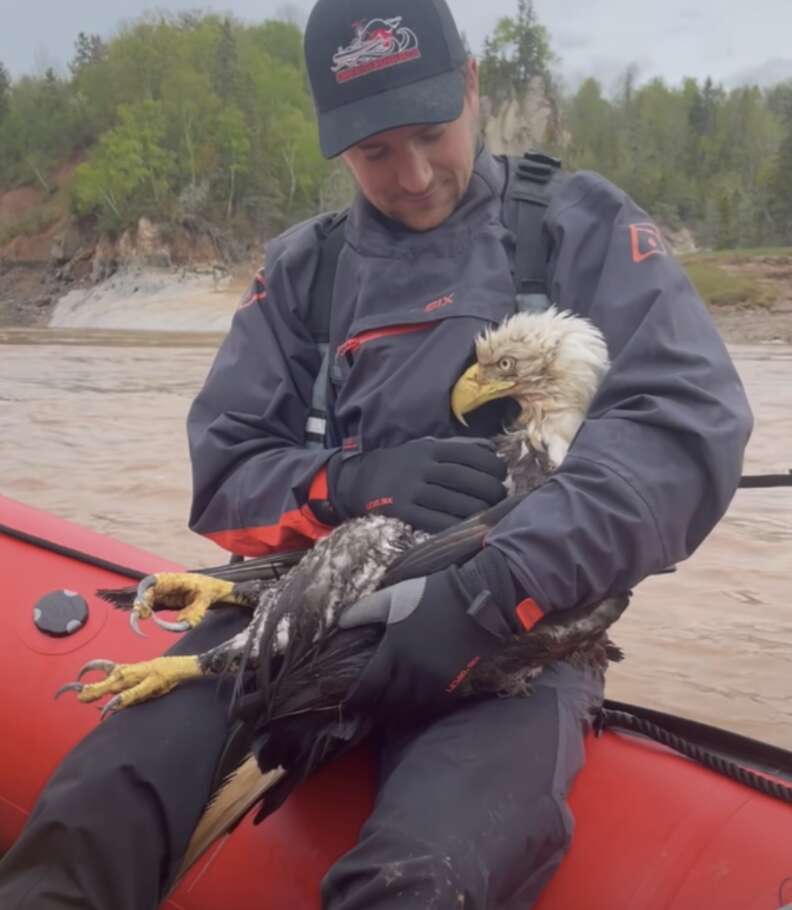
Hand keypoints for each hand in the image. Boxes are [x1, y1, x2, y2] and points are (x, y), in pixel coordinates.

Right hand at [328, 437, 506, 532]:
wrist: (357, 481)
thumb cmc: (401, 465)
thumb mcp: (425, 447)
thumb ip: (457, 447)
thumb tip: (493, 449)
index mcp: (430, 448)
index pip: (469, 454)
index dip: (492, 466)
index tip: (502, 475)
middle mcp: (420, 466)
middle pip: (465, 478)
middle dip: (490, 489)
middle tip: (500, 497)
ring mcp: (409, 490)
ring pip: (453, 501)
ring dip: (477, 510)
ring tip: (488, 513)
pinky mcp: (400, 511)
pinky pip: (434, 521)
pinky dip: (455, 526)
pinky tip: (467, 528)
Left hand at [338, 547, 536, 717]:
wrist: (478, 599)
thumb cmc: (432, 595)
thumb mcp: (393, 596)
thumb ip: (364, 610)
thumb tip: (340, 623)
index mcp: (395, 650)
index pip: (369, 686)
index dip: (356, 699)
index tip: (347, 704)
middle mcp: (414, 671)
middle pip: (388, 702)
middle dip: (374, 708)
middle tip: (365, 711)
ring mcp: (436, 680)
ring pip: (411, 708)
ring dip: (396, 712)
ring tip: (387, 712)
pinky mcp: (455, 683)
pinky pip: (432, 706)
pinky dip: (420, 709)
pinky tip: (414, 706)